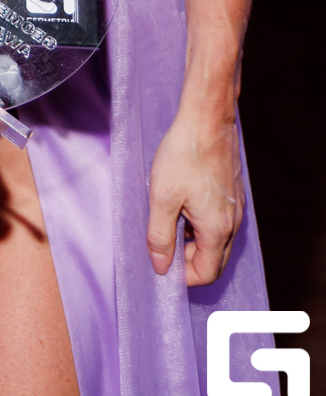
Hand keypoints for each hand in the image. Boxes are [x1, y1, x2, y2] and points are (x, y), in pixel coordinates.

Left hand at [147, 102, 244, 284]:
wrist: (207, 119)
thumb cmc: (183, 155)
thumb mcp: (162, 197)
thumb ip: (159, 235)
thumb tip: (160, 266)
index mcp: (217, 229)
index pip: (206, 273)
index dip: (183, 276)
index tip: (162, 263)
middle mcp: (232, 223)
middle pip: (214, 259)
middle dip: (188, 259)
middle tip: (163, 243)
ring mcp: (235, 207)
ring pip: (216, 240)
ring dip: (193, 240)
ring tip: (168, 219)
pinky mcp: (232, 193)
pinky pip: (219, 221)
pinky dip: (200, 223)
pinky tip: (181, 203)